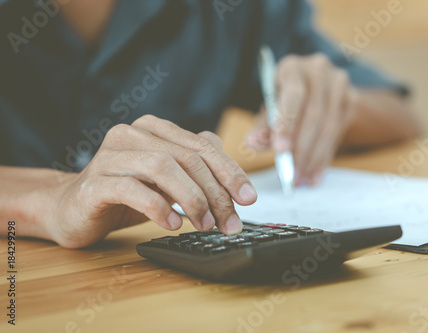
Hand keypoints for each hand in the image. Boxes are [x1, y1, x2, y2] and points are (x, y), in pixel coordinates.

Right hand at [49, 115, 256, 247]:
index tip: (249, 197)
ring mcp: (110, 156)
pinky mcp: (95, 182)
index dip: (230, 172)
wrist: (72, 208)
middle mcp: (131, 135)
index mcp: (153, 129)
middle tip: (229, 221)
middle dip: (215, 193)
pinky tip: (172, 223)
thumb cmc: (125, 193)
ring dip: (192, 199)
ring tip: (204, 224)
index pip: (202, 146)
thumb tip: (234, 178)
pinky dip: (159, 207)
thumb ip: (195, 167)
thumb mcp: (167, 179)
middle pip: (187, 158)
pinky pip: (133, 190)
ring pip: (163, 167)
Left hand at [246, 53, 357, 185]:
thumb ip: (261, 126)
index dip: (288, 123)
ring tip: (302, 180)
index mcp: (292, 68)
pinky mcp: (350, 100)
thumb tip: (253, 143)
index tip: (281, 150)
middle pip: (314, 115)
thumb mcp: (268, 107)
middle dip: (302, 150)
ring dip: (314, 158)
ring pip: (329, 127)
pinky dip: (324, 158)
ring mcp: (338, 84)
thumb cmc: (282, 98)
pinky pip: (337, 134)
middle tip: (292, 175)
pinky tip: (314, 175)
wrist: (312, 87)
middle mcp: (318, 70)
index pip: (293, 95)